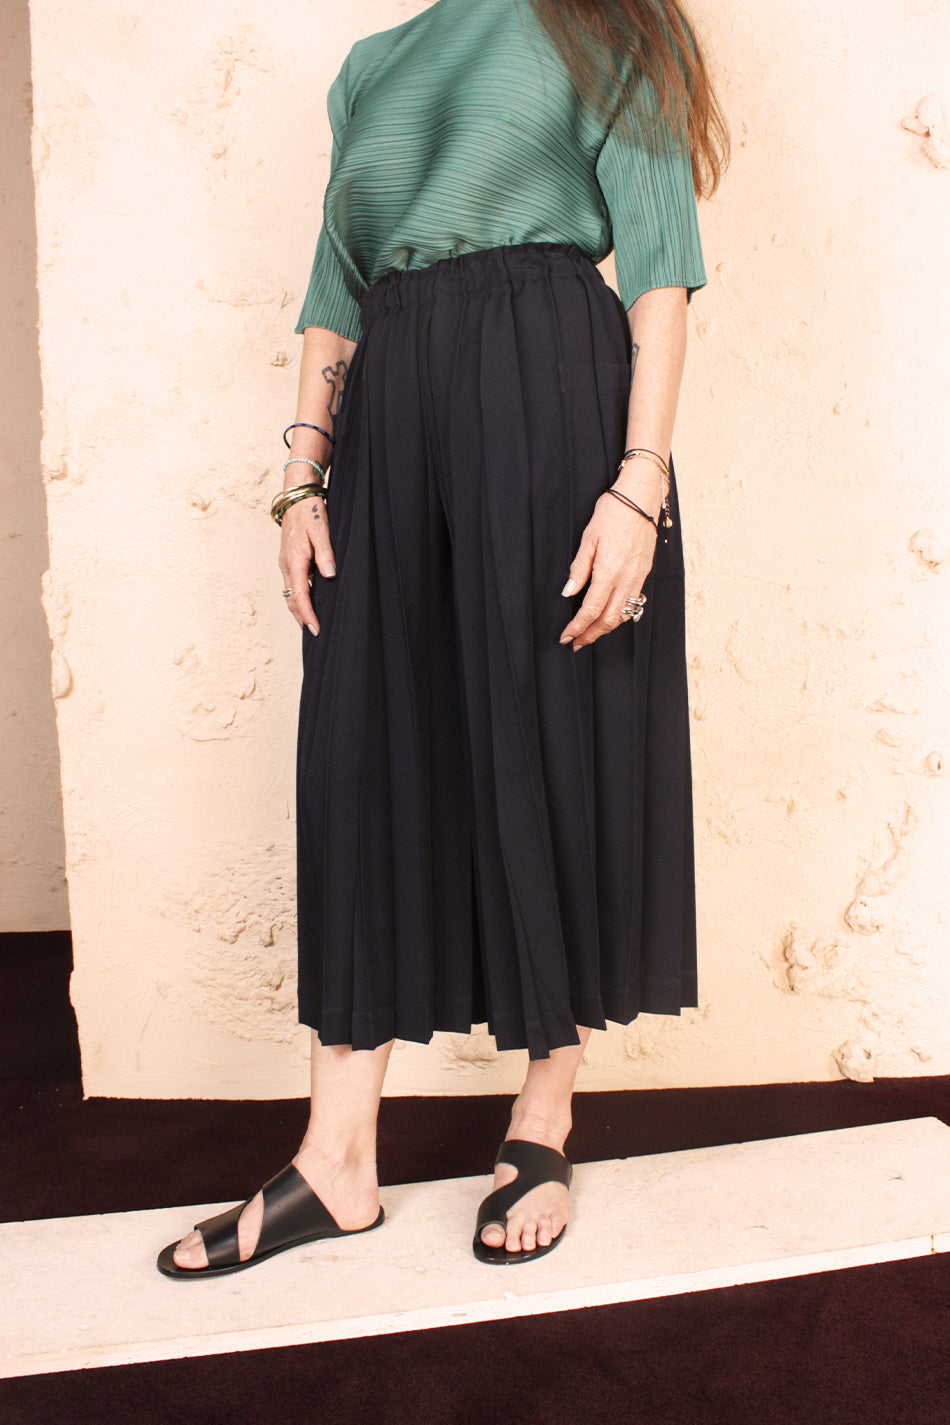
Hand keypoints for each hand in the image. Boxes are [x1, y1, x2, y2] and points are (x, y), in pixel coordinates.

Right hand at [278, 493, 335, 635]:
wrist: (295, 497)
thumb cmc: (310, 513)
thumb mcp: (321, 531)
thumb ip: (325, 553)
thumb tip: (330, 575)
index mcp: (294, 560)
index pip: (299, 595)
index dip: (307, 614)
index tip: (315, 629)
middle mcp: (286, 565)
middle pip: (291, 599)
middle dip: (301, 618)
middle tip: (314, 634)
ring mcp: (286, 563)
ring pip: (290, 593)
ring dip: (299, 609)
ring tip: (311, 623)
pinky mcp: (289, 560)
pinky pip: (292, 584)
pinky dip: (299, 597)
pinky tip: (309, 602)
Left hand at [558, 485, 658, 649]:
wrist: (641, 498)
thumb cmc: (612, 513)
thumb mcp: (588, 538)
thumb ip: (579, 568)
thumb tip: (568, 592)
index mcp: (608, 571)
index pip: (591, 609)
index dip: (577, 627)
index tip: (566, 637)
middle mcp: (626, 579)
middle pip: (609, 619)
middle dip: (591, 635)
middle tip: (576, 643)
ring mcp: (638, 577)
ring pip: (623, 614)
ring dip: (606, 628)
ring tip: (590, 633)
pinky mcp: (644, 573)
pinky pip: (633, 602)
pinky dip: (620, 615)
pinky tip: (610, 616)